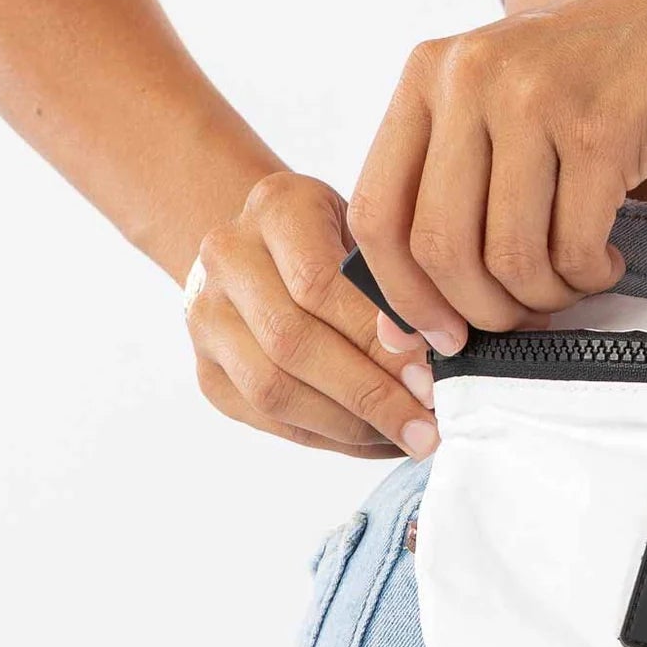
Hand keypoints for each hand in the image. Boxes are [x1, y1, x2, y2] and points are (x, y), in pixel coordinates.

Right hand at [184, 171, 441, 457]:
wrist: (267, 251)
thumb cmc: (340, 242)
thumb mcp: (370, 234)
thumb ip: (395, 283)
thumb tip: (440, 357)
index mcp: (276, 207)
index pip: (319, 283)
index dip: (378, 338)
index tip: (433, 376)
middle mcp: (227, 257)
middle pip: (293, 342)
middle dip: (369, 392)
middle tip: (427, 424)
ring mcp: (207, 318)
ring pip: (273, 390)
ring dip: (350, 425)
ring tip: (408, 437)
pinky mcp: (208, 373)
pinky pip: (270, 420)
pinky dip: (332, 438)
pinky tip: (378, 439)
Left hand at [347, 0, 646, 350]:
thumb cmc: (613, 77)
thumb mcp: (508, 101)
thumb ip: (450, 185)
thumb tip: (402, 317)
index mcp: (431, 72)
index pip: (376, 210)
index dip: (402, 293)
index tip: (439, 334)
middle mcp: (472, 76)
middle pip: (438, 246)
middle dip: (480, 310)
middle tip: (520, 321)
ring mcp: (537, 98)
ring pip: (508, 258)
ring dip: (544, 298)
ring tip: (573, 283)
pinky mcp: (603, 129)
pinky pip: (573, 250)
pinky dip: (589, 277)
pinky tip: (608, 260)